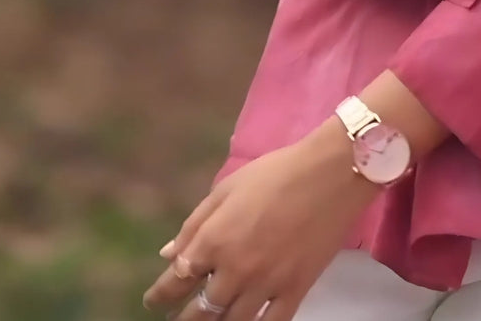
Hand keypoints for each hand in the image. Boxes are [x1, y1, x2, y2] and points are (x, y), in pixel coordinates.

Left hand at [142, 121, 377, 320]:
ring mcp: (266, 286)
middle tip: (177, 320)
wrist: (328, 176)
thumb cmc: (274, 173)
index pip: (177, 279)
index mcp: (214, 240)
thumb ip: (195, 224)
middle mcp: (235, 270)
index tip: (152, 300)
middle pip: (201, 310)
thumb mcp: (226, 188)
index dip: (160, 295)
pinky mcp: (295, 292)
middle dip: (185, 319)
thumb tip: (169, 255)